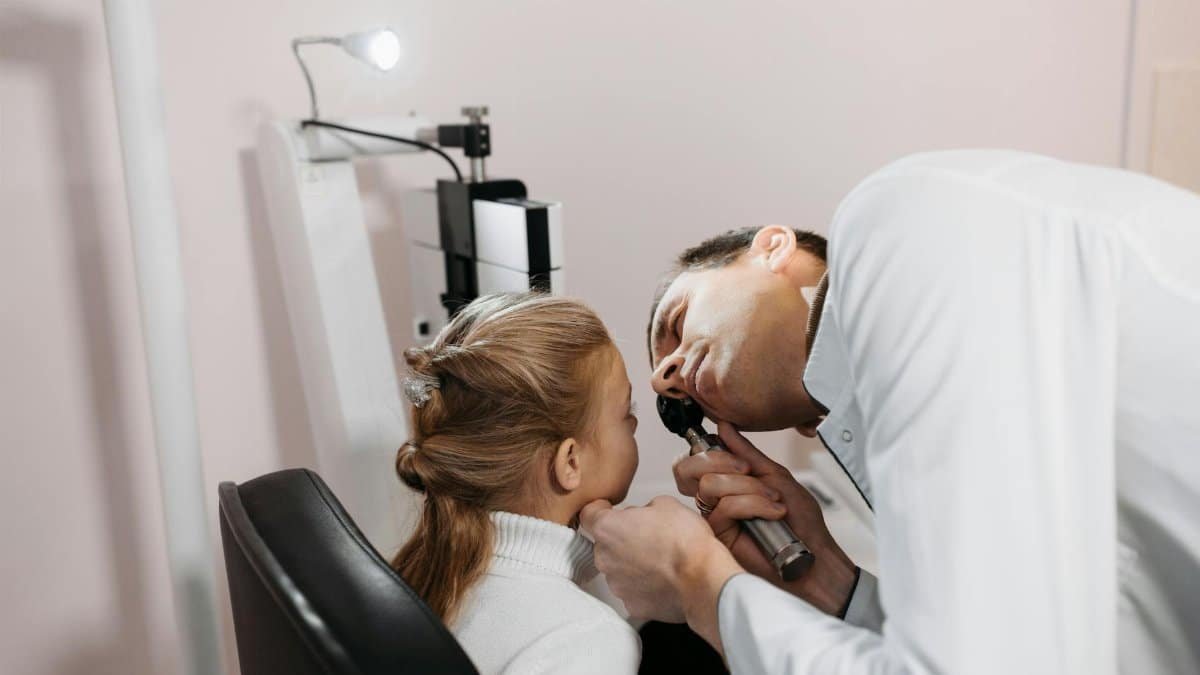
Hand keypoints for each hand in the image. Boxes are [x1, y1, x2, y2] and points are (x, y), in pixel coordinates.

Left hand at [580, 496, 742, 649]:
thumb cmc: (686, 540)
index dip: (601, 510)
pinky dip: (644, 585)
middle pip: (605, 543)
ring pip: (618, 568)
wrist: (704, 579)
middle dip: (622, 538)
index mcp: (607, 528)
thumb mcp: (665, 504)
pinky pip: (633, 590)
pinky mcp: (631, 605)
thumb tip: (642, 517)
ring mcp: (616, 584)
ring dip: (633, 563)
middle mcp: (604, 558)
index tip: (610, 510)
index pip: (588, 515)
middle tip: (649, 535)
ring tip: (661, 559)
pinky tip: (664, 578)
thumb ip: (642, 509)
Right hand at [673, 422, 858, 615]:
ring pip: (710, 485)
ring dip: (748, 487)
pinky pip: (724, 507)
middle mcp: (714, 500)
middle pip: (688, 469)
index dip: (709, 451)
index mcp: (725, 482)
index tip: (739, 456)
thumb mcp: (775, 475)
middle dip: (720, 461)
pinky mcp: (718, 537)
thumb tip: (722, 426)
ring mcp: (714, 518)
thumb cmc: (800, 521)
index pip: (694, 459)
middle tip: (748, 470)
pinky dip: (754, 504)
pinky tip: (774, 513)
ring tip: (773, 500)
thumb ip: (746, 453)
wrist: (813, 554)